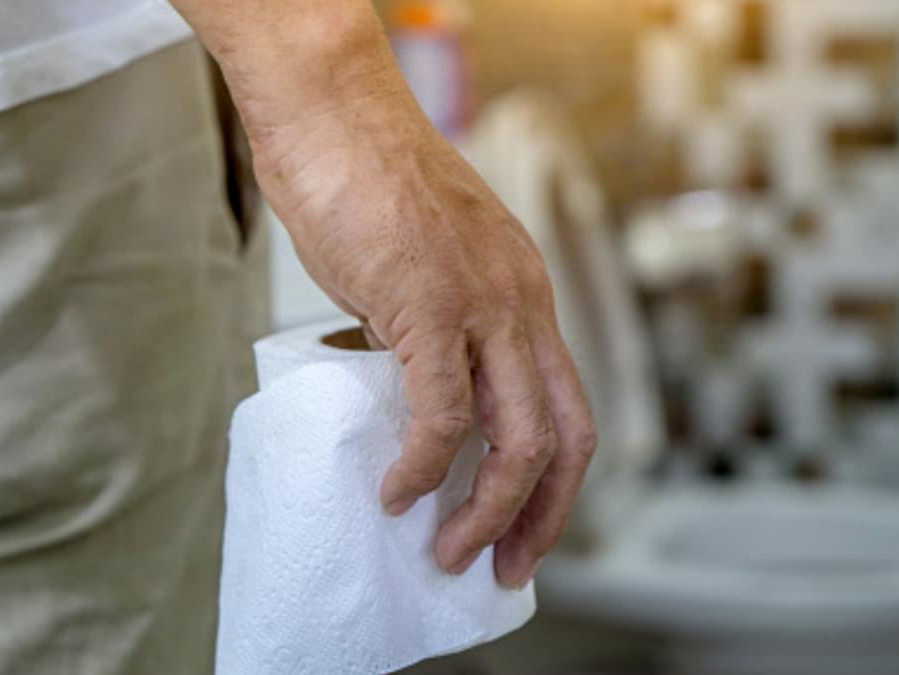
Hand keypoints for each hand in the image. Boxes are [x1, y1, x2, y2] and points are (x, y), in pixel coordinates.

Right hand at [172, 0, 596, 588]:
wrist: (330, 109)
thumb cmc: (362, 178)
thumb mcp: (419, 265)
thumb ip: (429, 328)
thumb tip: (408, 391)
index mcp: (524, 293)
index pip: (568, 405)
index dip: (556, 481)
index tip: (522, 527)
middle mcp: (521, 301)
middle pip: (566, 434)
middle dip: (542, 517)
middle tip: (502, 567)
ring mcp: (481, 302)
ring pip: (518, 436)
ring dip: (486, 510)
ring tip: (446, 548)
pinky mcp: (427, 302)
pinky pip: (441, 413)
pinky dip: (424, 468)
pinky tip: (397, 491)